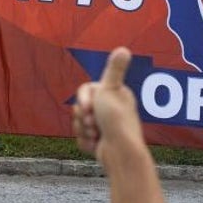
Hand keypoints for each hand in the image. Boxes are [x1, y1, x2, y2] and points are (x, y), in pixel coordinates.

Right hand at [71, 47, 145, 161]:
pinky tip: (96, 145)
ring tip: (96, 136)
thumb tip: (123, 48)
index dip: (83, 99)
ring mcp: (105, 126)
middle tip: (94, 124)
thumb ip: (114, 69)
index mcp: (115, 94)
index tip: (88, 107)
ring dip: (83, 130)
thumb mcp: (112, 90)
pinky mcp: (99, 142)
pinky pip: (81, 138)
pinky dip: (86, 143)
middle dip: (83, 117)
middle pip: (80, 107)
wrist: (119, 154)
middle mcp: (111, 109)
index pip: (87, 89)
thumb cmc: (116, 121)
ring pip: (79, 123)